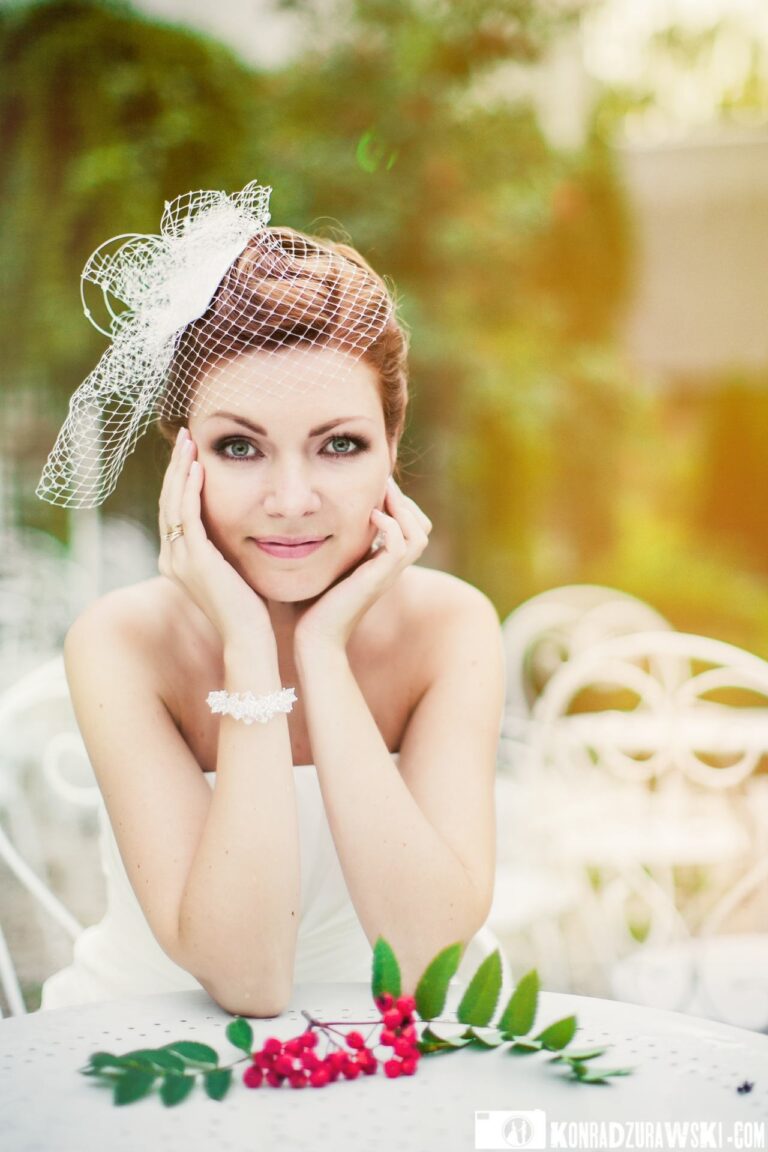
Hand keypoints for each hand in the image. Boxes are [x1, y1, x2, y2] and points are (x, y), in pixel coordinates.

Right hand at [158, 428, 273, 647]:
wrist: (249, 638)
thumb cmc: (250, 610)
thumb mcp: (233, 572)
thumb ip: (226, 551)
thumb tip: (242, 528)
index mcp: (177, 562)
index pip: (173, 511)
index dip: (179, 480)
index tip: (190, 453)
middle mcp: (172, 559)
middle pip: (167, 502)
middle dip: (175, 467)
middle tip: (185, 437)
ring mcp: (179, 560)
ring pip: (172, 503)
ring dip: (180, 469)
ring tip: (188, 441)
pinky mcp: (195, 559)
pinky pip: (186, 515)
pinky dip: (190, 488)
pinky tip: (198, 466)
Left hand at [294, 476, 431, 652]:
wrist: (314, 637)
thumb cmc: (313, 604)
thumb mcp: (327, 564)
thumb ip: (332, 543)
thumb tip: (317, 518)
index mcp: (382, 564)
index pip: (411, 528)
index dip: (400, 504)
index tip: (377, 487)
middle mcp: (390, 569)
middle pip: (422, 528)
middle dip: (405, 501)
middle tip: (382, 483)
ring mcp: (387, 575)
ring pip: (419, 534)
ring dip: (402, 508)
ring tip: (381, 494)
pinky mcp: (377, 580)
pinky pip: (401, 546)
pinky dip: (391, 525)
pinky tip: (370, 516)